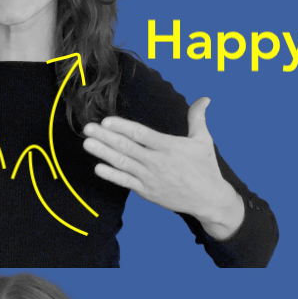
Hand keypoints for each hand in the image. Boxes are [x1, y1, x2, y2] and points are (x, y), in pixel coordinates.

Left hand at [82, 97, 244, 239]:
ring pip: (123, 164)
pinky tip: (98, 168)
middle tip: (88, 128)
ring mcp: (151, 178)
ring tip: (88, 144)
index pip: (141, 134)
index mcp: (170, 147)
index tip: (107, 122)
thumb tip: (205, 98)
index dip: (123, 127)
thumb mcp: (203, 140)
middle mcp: (158, 162)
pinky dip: (112, 175)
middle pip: (127, 147)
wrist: (209, 200)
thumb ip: (197, 118)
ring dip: (104, 153)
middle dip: (106, 138)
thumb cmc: (206, 168)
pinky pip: (126, 182)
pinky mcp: (148, 192)